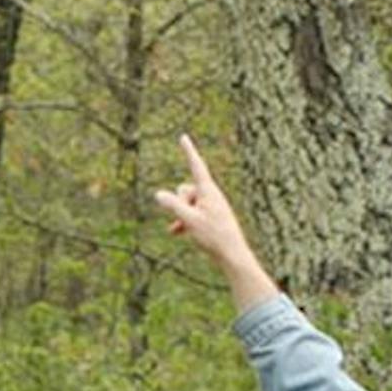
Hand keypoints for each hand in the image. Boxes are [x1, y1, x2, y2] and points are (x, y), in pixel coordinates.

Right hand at [151, 135, 277, 310]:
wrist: (232, 253)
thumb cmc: (214, 236)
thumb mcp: (189, 220)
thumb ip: (173, 206)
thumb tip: (158, 194)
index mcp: (208, 191)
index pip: (196, 166)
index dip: (188, 151)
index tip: (183, 137)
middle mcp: (211, 195)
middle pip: (186, 188)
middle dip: (179, 201)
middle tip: (185, 218)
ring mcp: (211, 206)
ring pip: (187, 202)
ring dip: (180, 214)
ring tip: (181, 230)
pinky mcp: (210, 216)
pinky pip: (192, 212)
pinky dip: (184, 220)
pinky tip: (178, 233)